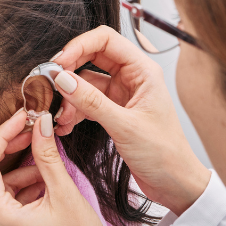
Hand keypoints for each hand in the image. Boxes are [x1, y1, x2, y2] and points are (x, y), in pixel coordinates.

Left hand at [0, 109, 128, 225]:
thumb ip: (47, 156)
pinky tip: (42, 182)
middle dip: (0, 150)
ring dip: (12, 170)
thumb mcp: (65, 194)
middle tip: (25, 133)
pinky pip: (1, 202)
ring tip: (43, 165)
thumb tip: (40, 123)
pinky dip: (17, 187)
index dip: (1, 136)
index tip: (21, 119)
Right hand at [52, 26, 209, 214]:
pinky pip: (85, 101)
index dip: (79, 45)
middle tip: (50, 84)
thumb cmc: (165, 155)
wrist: (175, 186)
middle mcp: (131, 78)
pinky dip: (73, 110)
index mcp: (142, 71)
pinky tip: (65, 124)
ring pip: (85, 82)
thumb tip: (62, 79)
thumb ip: (91, 102)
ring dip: (68, 97)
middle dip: (68, 71)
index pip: (106, 40)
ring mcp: (121, 94)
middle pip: (91, 57)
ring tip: (59, 115)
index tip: (59, 62)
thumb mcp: (125, 127)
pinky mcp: (113, 110)